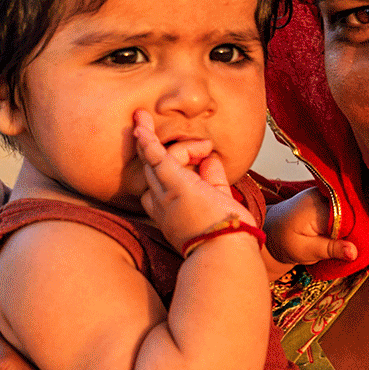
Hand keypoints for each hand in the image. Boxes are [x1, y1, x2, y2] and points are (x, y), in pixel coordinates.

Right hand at [132, 111, 252, 254]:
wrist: (226, 253)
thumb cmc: (227, 237)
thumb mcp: (219, 203)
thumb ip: (213, 180)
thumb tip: (211, 158)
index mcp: (172, 216)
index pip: (156, 194)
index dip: (163, 175)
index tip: (196, 159)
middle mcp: (162, 206)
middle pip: (151, 172)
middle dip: (148, 151)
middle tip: (143, 128)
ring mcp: (165, 195)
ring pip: (153, 161)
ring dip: (149, 139)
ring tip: (143, 117)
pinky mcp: (174, 184)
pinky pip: (155, 156)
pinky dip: (147, 139)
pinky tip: (141, 124)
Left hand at [264, 187, 357, 270]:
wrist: (271, 230)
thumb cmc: (284, 242)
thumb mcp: (305, 251)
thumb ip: (330, 249)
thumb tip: (355, 252)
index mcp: (316, 207)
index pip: (348, 219)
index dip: (358, 234)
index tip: (362, 248)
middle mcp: (322, 194)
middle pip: (352, 210)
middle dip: (358, 229)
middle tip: (359, 248)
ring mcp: (325, 192)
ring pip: (350, 208)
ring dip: (354, 224)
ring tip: (354, 240)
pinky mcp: (327, 195)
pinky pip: (344, 206)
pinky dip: (348, 219)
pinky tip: (349, 231)